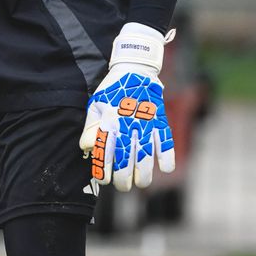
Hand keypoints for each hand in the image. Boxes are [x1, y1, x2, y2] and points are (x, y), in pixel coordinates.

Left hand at [79, 23, 175, 191]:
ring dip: (143, 173)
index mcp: (110, 122)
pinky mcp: (160, 120)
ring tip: (140, 183)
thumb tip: (87, 148)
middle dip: (123, 178)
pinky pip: (166, 141)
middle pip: (125, 159)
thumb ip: (91, 128)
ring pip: (145, 155)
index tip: (104, 180)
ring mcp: (145, 124)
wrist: (135, 69)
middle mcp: (127, 126)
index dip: (104, 170)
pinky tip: (166, 169)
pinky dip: (168, 156)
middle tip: (123, 186)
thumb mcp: (96, 105)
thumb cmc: (112, 90)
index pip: (105, 153)